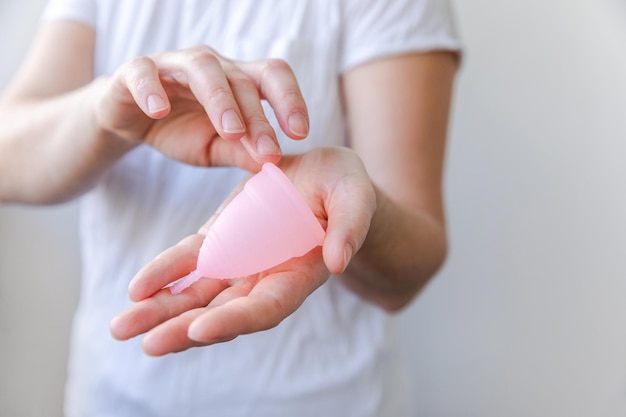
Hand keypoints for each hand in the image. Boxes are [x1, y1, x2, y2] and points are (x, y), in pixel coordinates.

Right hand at [95, 45, 309, 169]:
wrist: (130, 121)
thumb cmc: (180, 129)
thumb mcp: (217, 148)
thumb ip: (243, 152)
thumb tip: (274, 165)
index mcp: (236, 81)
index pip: (271, 77)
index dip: (290, 99)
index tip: (300, 133)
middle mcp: (211, 66)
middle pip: (241, 78)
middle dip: (257, 116)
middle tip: (268, 150)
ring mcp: (173, 65)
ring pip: (201, 66)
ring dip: (219, 99)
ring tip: (230, 132)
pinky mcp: (134, 71)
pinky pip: (143, 71)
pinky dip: (151, 88)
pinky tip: (158, 111)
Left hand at [110, 147, 376, 354]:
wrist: (322, 176)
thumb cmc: (345, 187)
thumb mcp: (355, 196)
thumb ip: (351, 225)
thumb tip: (339, 260)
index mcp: (299, 274)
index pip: (267, 307)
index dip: (238, 319)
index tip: (204, 330)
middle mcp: (265, 277)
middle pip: (223, 312)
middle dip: (185, 329)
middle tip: (149, 344)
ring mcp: (240, 262)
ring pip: (198, 294)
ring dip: (161, 311)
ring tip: (122, 327)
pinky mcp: (221, 240)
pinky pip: (190, 260)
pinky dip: (164, 274)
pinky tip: (137, 289)